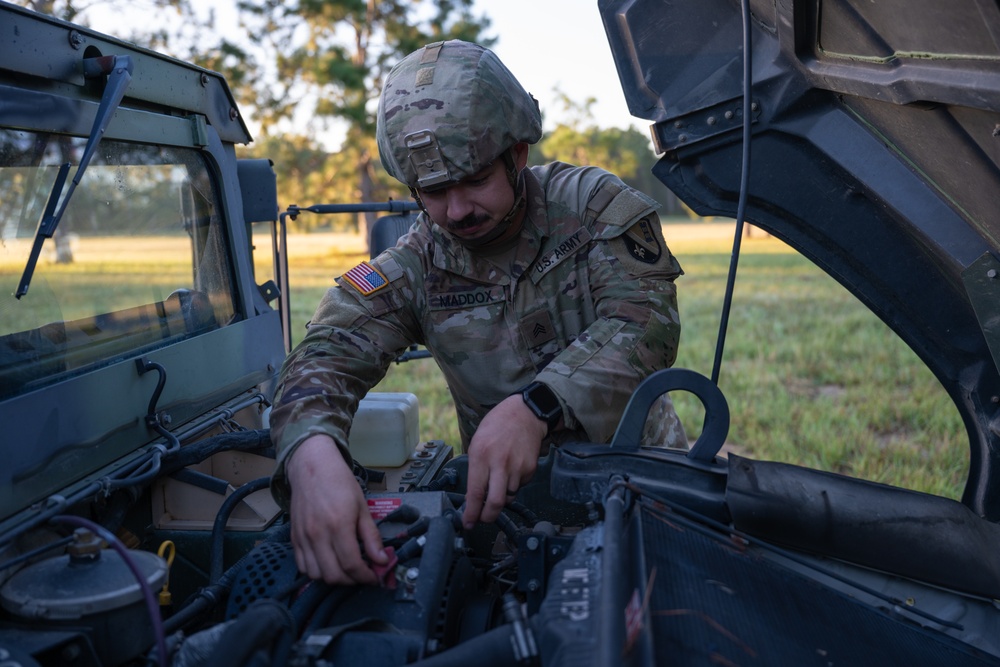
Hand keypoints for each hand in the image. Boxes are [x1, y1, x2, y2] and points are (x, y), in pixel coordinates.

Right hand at [285, 434, 388, 584]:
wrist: (312, 466)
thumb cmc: (339, 482)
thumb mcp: (362, 507)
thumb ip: (371, 536)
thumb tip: (382, 560)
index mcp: (338, 524)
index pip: (351, 564)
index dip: (365, 576)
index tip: (374, 576)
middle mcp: (317, 534)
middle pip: (333, 575)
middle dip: (351, 581)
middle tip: (362, 574)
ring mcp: (303, 537)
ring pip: (316, 575)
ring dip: (333, 578)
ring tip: (346, 569)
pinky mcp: (294, 537)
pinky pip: (302, 566)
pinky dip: (316, 571)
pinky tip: (329, 563)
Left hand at [462, 394, 545, 528]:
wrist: (525, 414)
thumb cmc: (497, 426)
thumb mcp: (477, 443)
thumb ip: (475, 469)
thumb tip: (473, 496)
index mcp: (481, 456)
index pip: (475, 492)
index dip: (471, 513)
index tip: (468, 523)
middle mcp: (499, 463)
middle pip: (495, 503)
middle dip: (488, 517)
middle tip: (483, 519)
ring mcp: (517, 467)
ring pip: (508, 496)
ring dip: (502, 496)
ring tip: (499, 479)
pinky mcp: (530, 469)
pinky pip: (520, 486)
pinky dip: (514, 484)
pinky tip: (512, 468)